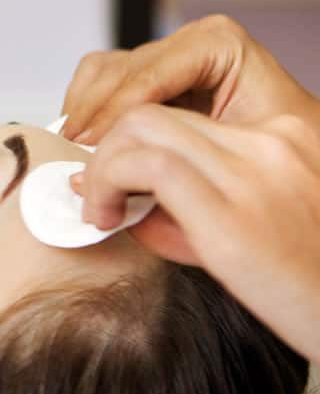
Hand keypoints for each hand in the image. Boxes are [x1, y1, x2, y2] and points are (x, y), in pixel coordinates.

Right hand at [59, 14, 315, 143]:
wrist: (297, 164)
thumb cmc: (283, 157)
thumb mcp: (240, 157)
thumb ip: (180, 164)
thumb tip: (117, 186)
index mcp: (219, 44)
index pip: (148, 75)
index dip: (114, 114)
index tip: (91, 148)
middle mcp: (189, 44)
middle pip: (118, 71)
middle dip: (93, 117)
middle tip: (75, 159)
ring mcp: (166, 60)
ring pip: (100, 72)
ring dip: (82, 113)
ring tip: (74, 154)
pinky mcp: (149, 80)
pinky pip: (99, 82)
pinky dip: (84, 110)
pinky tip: (83, 144)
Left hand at [71, 104, 319, 363]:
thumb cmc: (310, 285)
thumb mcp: (256, 228)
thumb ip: (195, 203)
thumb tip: (121, 199)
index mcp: (285, 136)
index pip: (181, 108)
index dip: (128, 136)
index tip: (110, 173)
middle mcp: (273, 141)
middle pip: (152, 111)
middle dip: (105, 148)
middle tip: (95, 194)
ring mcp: (255, 172)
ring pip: (140, 127)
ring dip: (101, 166)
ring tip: (101, 210)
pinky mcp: (233, 214)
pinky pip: (147, 167)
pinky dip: (108, 183)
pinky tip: (108, 218)